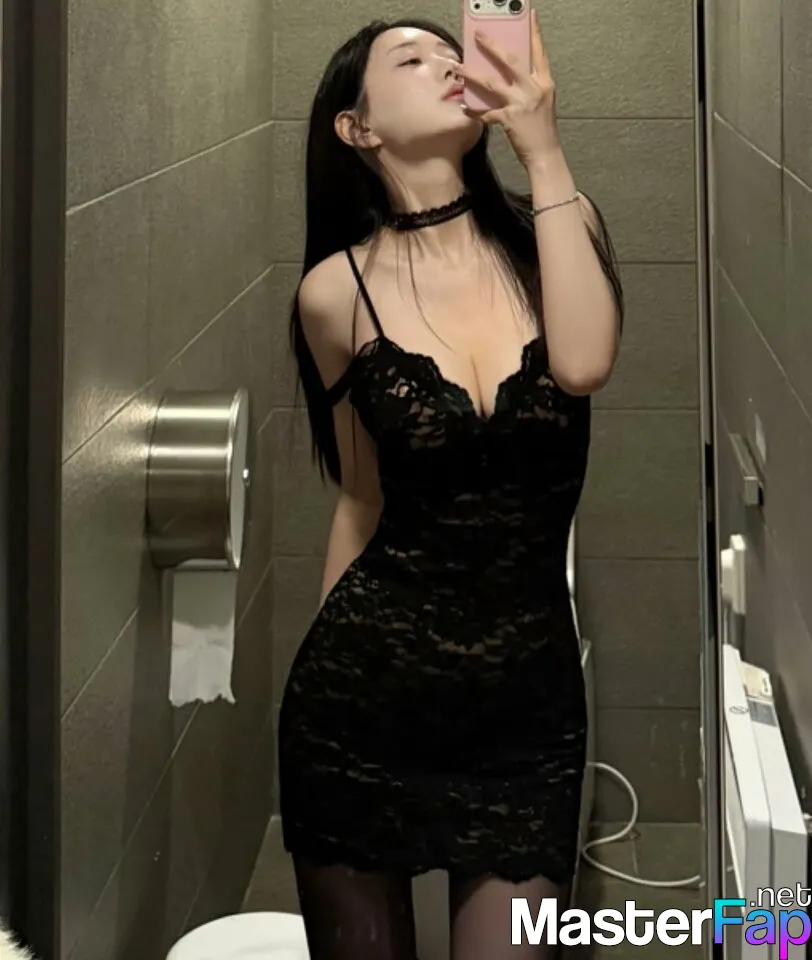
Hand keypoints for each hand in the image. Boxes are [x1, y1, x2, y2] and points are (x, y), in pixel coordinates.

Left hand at [454, 8, 560, 169]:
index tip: (529, 15)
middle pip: (510, 61)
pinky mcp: (509, 119)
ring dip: (473, 75)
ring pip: (492, 83)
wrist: (545, 153)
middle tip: (478, 35)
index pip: (539, 52)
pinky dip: (474, 111)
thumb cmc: (542, 129)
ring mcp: (521, 103)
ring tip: (460, 68)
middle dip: (492, 46)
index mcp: (544, 83)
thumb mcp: (542, 101)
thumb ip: (530, 85)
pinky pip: (486, 112)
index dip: (534, 32)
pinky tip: (465, 107)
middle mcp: (533, 89)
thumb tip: (511, 74)